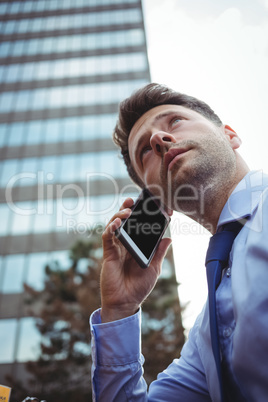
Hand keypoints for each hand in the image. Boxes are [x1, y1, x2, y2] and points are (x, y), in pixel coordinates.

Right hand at [101, 197, 171, 321]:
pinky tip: (116, 224)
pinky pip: (107, 238)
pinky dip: (110, 229)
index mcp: (137, 245)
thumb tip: (169, 237)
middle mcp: (126, 244)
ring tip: (127, 211)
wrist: (125, 303)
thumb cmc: (139, 287)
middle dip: (128, 209)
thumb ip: (158, 252)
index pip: (140, 226)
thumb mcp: (154, 268)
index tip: (156, 206)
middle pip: (125, 221)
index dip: (145, 215)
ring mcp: (116, 248)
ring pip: (114, 225)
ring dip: (119, 216)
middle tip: (134, 201)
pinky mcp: (108, 254)